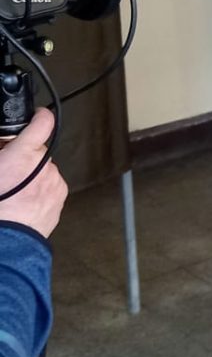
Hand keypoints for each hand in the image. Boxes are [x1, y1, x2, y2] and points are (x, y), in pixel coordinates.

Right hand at [0, 109, 67, 238]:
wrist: (6, 241)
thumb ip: (2, 152)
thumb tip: (5, 149)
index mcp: (23, 155)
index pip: (41, 124)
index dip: (40, 116)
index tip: (39, 114)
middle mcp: (44, 165)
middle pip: (36, 152)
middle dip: (24, 157)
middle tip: (8, 171)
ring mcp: (54, 181)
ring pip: (43, 170)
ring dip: (32, 175)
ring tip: (14, 192)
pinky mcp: (60, 196)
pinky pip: (50, 185)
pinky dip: (40, 189)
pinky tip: (25, 201)